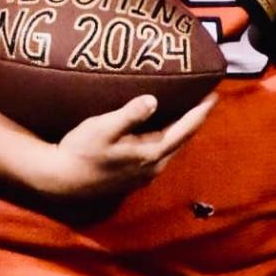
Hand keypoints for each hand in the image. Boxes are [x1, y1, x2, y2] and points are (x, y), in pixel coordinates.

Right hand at [34, 93, 216, 199]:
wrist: (61, 180)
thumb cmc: (80, 151)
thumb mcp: (102, 128)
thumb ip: (129, 115)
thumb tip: (153, 100)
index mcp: (151, 154)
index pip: (184, 130)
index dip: (200, 112)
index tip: (214, 95)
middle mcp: (153, 167)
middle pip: (181, 139)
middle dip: (194, 119)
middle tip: (204, 98)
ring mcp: (144, 174)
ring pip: (171, 147)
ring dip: (180, 128)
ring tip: (188, 110)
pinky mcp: (134, 176)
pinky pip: (159, 152)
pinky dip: (166, 136)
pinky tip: (162, 128)